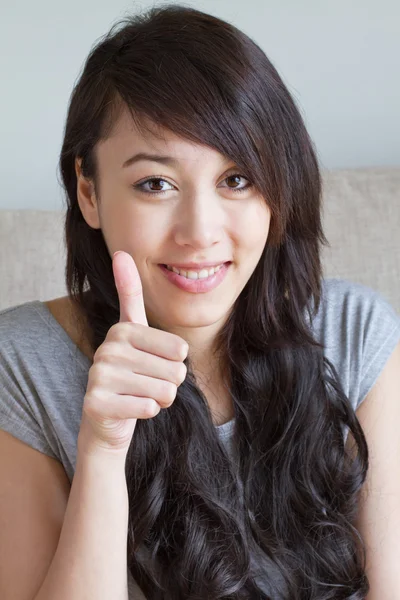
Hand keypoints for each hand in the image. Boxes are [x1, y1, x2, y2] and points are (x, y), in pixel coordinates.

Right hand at [79, 251, 187, 453]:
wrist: (107, 417)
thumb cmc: (131, 373)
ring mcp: (99, 376)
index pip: (179, 349)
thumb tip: (120, 252)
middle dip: (170, 384)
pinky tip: (131, 408)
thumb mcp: (135, 332)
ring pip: (164, 392)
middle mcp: (108, 349)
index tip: (156, 364)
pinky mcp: (96, 404)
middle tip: (147, 385)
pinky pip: (147, 408)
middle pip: (175, 372)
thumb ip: (129, 294)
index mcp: (123, 330)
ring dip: (160, 399)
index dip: (176, 364)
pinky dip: (147, 413)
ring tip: (140, 396)